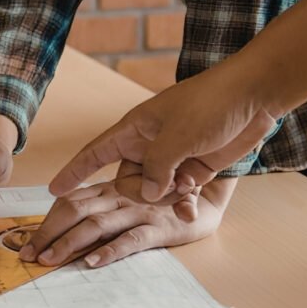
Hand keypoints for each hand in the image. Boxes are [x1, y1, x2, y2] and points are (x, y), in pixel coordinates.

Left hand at [19, 178, 236, 267]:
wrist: (208, 202)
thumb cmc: (164, 203)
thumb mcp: (130, 200)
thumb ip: (104, 209)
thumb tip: (70, 233)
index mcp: (110, 190)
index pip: (70, 202)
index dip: (45, 221)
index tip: (26, 244)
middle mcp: (120, 197)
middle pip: (75, 211)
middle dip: (47, 233)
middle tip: (27, 256)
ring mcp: (139, 212)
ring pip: (96, 225)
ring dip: (69, 243)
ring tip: (49, 261)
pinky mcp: (158, 229)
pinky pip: (131, 240)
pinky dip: (110, 251)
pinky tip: (92, 262)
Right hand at [48, 58, 275, 206]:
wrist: (254, 97)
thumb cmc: (211, 105)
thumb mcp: (176, 137)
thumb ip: (156, 169)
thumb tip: (144, 195)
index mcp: (135, 129)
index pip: (95, 153)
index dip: (73, 172)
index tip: (53, 191)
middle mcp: (149, 145)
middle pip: (126, 182)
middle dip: (136, 196)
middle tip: (155, 195)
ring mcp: (172, 159)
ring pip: (155, 192)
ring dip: (167, 200)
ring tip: (185, 194)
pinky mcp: (194, 169)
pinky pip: (179, 195)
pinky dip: (184, 203)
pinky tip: (191, 210)